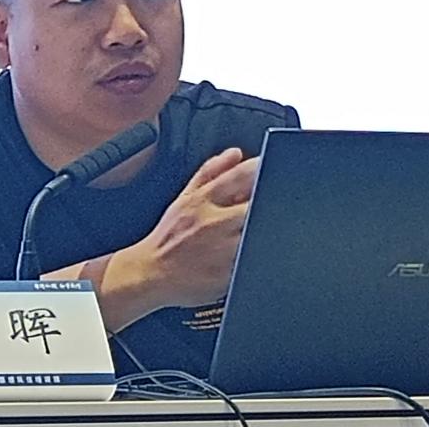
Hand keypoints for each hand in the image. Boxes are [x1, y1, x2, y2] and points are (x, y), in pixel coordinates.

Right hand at [132, 147, 257, 307]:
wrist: (151, 272)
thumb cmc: (169, 235)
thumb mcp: (185, 197)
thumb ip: (211, 171)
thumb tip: (236, 153)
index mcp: (201, 201)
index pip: (239, 176)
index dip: (260, 169)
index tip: (273, 166)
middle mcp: (213, 223)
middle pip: (255, 206)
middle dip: (270, 200)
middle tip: (277, 201)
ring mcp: (222, 251)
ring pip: (258, 235)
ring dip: (268, 228)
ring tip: (268, 226)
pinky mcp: (228, 275)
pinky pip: (254, 260)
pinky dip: (262, 252)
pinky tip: (259, 249)